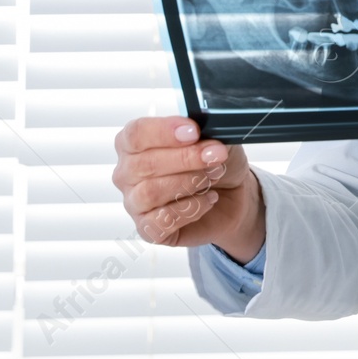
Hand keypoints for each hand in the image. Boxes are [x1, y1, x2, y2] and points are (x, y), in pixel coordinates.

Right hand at [112, 116, 263, 262]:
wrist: (230, 195)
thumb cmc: (213, 161)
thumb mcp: (214, 137)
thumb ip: (204, 130)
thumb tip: (202, 131)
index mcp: (133, 142)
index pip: (136, 134)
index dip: (164, 131)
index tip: (194, 132)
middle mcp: (127, 172)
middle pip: (145, 164)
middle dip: (187, 158)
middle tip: (216, 155)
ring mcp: (134, 203)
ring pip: (151, 192)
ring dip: (190, 182)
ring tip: (213, 176)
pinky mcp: (147, 229)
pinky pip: (161, 221)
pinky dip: (191, 208)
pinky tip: (208, 199)